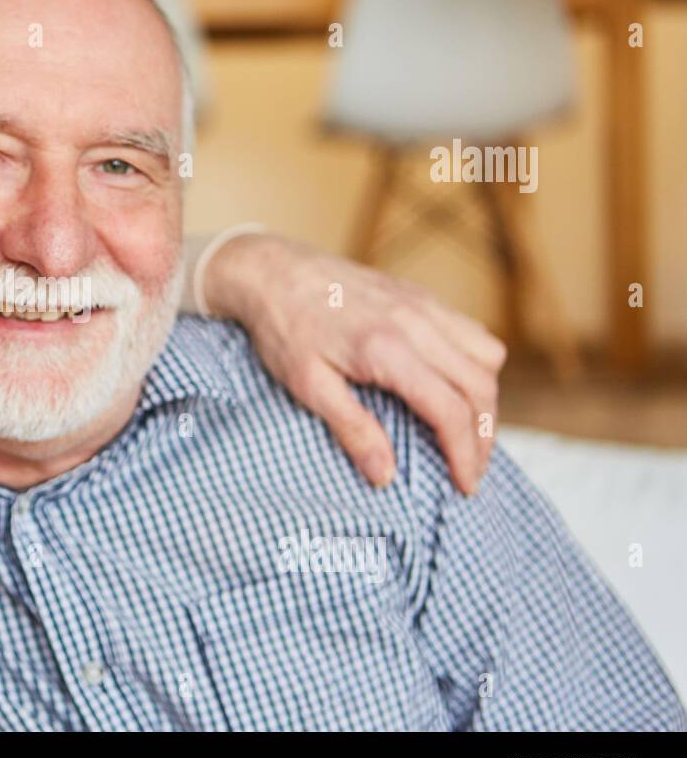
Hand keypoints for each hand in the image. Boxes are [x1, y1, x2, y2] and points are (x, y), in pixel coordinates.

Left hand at [204, 233, 505, 494]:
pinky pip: (471, 331)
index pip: (450, 410)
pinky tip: (452, 385)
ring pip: (487, 356)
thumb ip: (351, 429)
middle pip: (479, 386)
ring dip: (485, 398)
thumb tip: (385, 477)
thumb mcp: (307, 386)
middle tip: (469, 470)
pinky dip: (476, 364)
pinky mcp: (420, 295)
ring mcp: (422, 305)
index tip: (463, 486)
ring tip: (468, 432)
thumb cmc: (284, 328)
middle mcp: (416, 323)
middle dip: (484, 435)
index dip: (465, 454)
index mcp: (388, 350)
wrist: (271, 271)